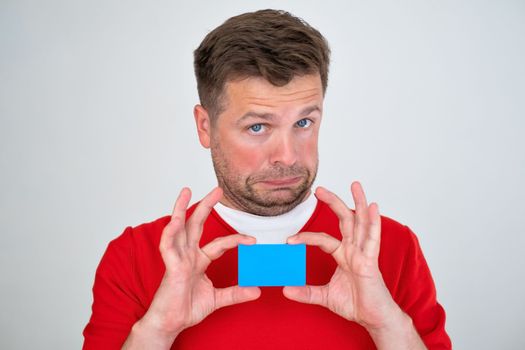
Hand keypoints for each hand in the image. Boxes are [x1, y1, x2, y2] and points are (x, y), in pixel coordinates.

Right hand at [124, 187, 260, 347]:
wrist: (171, 324)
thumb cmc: (186, 309)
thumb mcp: (217, 298)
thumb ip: (236, 293)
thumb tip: (256, 290)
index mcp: (198, 260)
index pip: (219, 244)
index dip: (235, 239)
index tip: (252, 240)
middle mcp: (187, 255)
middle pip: (195, 225)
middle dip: (205, 206)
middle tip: (218, 190)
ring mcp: (178, 259)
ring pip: (178, 228)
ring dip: (180, 209)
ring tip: (186, 191)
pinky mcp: (171, 267)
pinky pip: (168, 247)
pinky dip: (171, 233)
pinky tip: (175, 221)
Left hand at [283, 182, 398, 330]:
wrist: (374, 319)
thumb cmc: (356, 305)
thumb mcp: (325, 297)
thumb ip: (306, 292)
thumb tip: (285, 290)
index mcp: (344, 255)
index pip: (323, 239)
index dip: (306, 237)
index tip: (289, 240)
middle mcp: (354, 250)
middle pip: (345, 220)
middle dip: (333, 202)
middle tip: (319, 189)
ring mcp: (364, 254)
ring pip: (361, 223)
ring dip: (358, 203)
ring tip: (355, 185)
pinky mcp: (371, 262)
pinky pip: (372, 239)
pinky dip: (373, 223)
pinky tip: (373, 207)